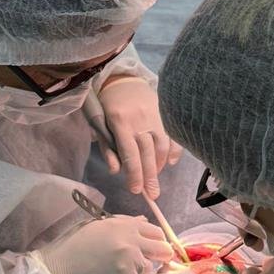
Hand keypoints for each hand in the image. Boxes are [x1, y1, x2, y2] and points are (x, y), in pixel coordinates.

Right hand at [32, 216, 173, 273]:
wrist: (58, 269)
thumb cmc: (73, 245)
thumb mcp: (98, 225)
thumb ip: (124, 222)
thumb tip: (144, 220)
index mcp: (125, 225)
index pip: (155, 231)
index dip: (157, 239)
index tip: (154, 245)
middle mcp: (132, 241)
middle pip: (162, 248)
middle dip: (160, 254)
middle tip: (154, 259)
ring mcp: (131, 261)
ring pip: (149, 266)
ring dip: (140, 269)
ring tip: (121, 269)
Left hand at [98, 76, 182, 198]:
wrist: (122, 78)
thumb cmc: (107, 105)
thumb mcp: (99, 125)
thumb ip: (108, 148)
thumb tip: (116, 171)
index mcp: (120, 122)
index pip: (130, 154)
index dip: (134, 173)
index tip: (136, 190)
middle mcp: (140, 120)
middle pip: (148, 153)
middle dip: (150, 176)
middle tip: (153, 194)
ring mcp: (155, 116)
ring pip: (162, 146)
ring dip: (160, 165)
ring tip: (155, 176)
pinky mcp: (165, 113)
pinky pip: (173, 136)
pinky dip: (174, 151)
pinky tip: (171, 162)